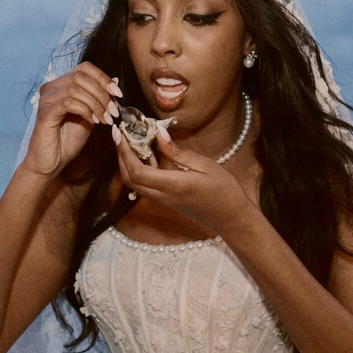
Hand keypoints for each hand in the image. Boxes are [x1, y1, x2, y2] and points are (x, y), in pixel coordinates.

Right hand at [23, 62, 122, 177]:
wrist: (50, 163)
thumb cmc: (67, 141)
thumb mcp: (90, 117)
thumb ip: (99, 99)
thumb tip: (115, 80)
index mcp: (60, 85)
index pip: (84, 69)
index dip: (103, 78)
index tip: (118, 94)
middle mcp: (50, 88)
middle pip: (80, 75)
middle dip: (102, 92)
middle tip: (114, 110)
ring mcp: (46, 100)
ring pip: (76, 88)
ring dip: (96, 104)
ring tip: (106, 119)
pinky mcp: (45, 113)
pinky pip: (68, 103)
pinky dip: (85, 110)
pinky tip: (93, 122)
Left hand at [112, 123, 258, 238]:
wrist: (232, 220)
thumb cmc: (224, 190)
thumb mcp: (205, 165)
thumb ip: (178, 152)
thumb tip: (158, 134)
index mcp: (173, 185)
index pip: (138, 171)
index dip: (124, 152)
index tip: (120, 133)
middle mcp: (164, 196)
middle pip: (130, 178)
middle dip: (121, 155)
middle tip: (120, 134)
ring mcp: (164, 201)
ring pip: (135, 184)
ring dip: (128, 163)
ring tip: (131, 140)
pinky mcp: (167, 202)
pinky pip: (145, 187)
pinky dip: (139, 170)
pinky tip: (147, 155)